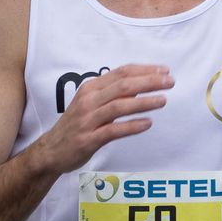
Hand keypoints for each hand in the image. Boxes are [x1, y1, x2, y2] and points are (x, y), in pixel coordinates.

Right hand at [31, 64, 172, 175]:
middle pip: (123, 86)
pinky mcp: (88, 139)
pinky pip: (113, 130)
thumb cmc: (76, 125)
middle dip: (148, 82)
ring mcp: (87, 120)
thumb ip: (112, 94)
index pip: (121, 73)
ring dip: (143, 102)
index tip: (164, 70)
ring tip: (163, 100)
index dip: (144, 70)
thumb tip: (141, 86)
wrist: (51, 150)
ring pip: (119, 106)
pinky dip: (132, 126)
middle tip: (170, 82)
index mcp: (90, 88)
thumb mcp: (90, 103)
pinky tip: (147, 123)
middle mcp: (88, 100)